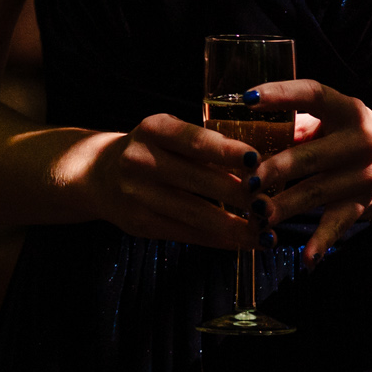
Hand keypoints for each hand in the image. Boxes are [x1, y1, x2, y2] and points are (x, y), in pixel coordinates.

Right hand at [83, 113, 270, 250]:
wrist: (97, 175)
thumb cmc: (150, 149)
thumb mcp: (167, 132)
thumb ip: (204, 142)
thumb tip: (262, 161)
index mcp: (153, 129)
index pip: (195, 140)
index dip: (227, 151)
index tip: (258, 161)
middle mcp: (141, 160)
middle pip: (200, 180)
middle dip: (241, 194)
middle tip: (273, 203)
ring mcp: (139, 195)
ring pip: (196, 214)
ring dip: (236, 227)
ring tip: (266, 234)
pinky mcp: (141, 224)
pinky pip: (188, 234)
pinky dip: (219, 240)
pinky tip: (243, 242)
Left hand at [247, 80, 371, 261]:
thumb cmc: (352, 135)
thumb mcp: (333, 120)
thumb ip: (295, 126)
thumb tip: (245, 133)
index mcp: (347, 109)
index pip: (313, 95)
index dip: (281, 95)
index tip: (248, 98)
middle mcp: (360, 141)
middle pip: (311, 155)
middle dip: (276, 169)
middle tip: (247, 179)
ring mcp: (364, 175)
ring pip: (317, 192)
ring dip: (284, 205)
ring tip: (256, 212)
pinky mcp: (364, 204)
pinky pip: (339, 223)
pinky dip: (322, 243)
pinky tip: (307, 260)